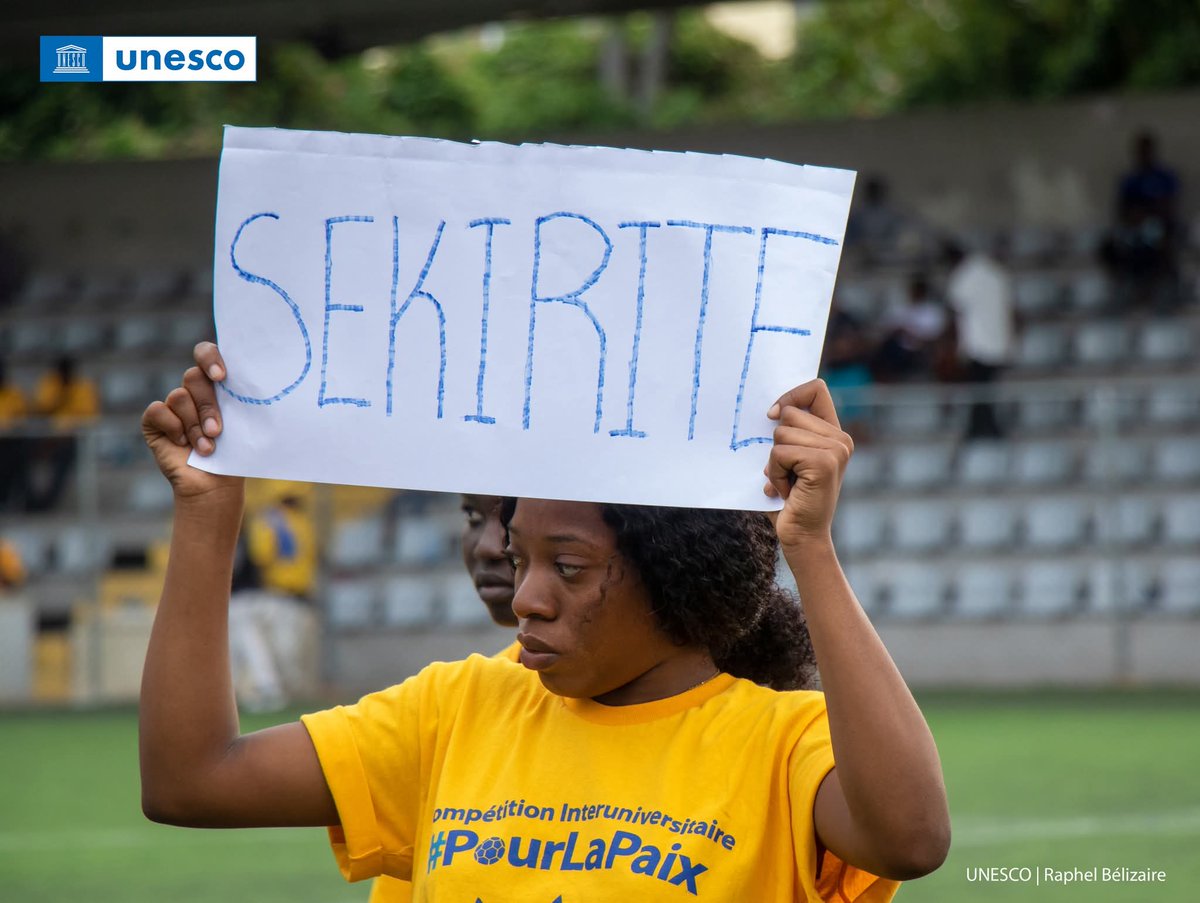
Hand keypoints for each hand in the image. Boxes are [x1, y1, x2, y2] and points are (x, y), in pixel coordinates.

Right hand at [142, 342, 241, 499]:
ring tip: (207, 447)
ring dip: (195, 425)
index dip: (210, 358)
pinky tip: (183, 444)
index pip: (207, 353)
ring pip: (179, 396)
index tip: (221, 377)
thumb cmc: (234, 453)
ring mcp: (173, 404)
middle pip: (194, 377)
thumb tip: (257, 381)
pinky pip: (159, 410)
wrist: (215, 483)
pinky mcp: (155, 420)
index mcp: (217, 385)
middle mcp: (193, 390)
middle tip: (216, 431)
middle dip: (208, 406)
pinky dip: (174, 428)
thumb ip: (241, 399)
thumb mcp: (244, 424)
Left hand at [763, 379, 852, 551]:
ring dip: (774, 462)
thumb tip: (770, 410)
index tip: (771, 415)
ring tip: (788, 484)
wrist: (802, 537)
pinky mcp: (825, 462)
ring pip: (781, 433)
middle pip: (790, 412)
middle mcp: (841, 439)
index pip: (816, 389)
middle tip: (787, 472)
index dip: (790, 395)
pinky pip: (780, 452)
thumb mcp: (786, 460)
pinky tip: (787, 491)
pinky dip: (776, 473)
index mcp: (833, 434)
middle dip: (776, 443)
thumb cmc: (789, 500)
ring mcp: (836, 449)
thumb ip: (786, 433)